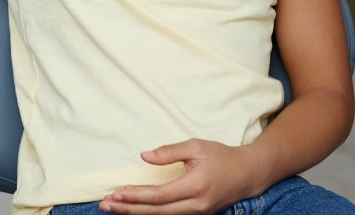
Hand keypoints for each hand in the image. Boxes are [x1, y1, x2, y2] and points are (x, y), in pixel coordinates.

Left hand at [99, 139, 258, 213]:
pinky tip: (135, 208)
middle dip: (129, 209)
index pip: (159, 196)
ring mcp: (198, 213)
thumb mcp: (196, 146)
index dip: (135, 197)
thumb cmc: (221, 156)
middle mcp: (196, 205)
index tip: (115, 193)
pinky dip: (150, 212)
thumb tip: (143, 156)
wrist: (248, 174)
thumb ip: (169, 152)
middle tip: (105, 205)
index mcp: (195, 186)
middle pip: (157, 212)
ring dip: (136, 212)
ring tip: (114, 207)